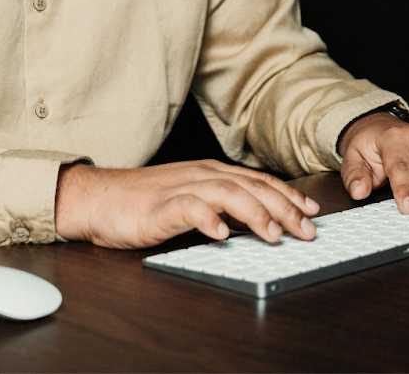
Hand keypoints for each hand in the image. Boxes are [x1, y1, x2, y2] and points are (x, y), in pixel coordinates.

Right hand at [53, 160, 320, 247]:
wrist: (97, 197)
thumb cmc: (142, 201)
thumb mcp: (190, 198)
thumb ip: (220, 205)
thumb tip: (256, 221)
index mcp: (210, 173)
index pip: (258, 181)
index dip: (288, 195)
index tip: (311, 211)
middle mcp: (201, 175)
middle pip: (252, 187)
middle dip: (284, 208)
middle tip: (306, 230)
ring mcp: (181, 188)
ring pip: (228, 193)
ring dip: (255, 213)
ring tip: (274, 234)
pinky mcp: (159, 206)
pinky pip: (188, 208)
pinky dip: (208, 219)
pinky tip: (221, 235)